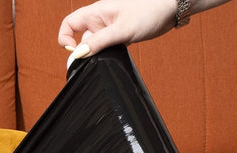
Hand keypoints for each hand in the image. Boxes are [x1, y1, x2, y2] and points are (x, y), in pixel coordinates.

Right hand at [58, 0, 178, 57]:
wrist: (170, 8)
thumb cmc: (149, 11)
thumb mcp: (121, 29)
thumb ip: (98, 42)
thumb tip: (78, 54)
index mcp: (96, 12)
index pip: (69, 23)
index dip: (65, 38)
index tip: (75, 53)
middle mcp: (100, 19)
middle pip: (81, 38)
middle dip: (85, 52)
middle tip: (96, 61)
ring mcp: (110, 28)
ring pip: (95, 45)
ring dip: (99, 54)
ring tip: (113, 54)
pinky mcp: (120, 35)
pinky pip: (107, 47)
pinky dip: (109, 54)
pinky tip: (119, 55)